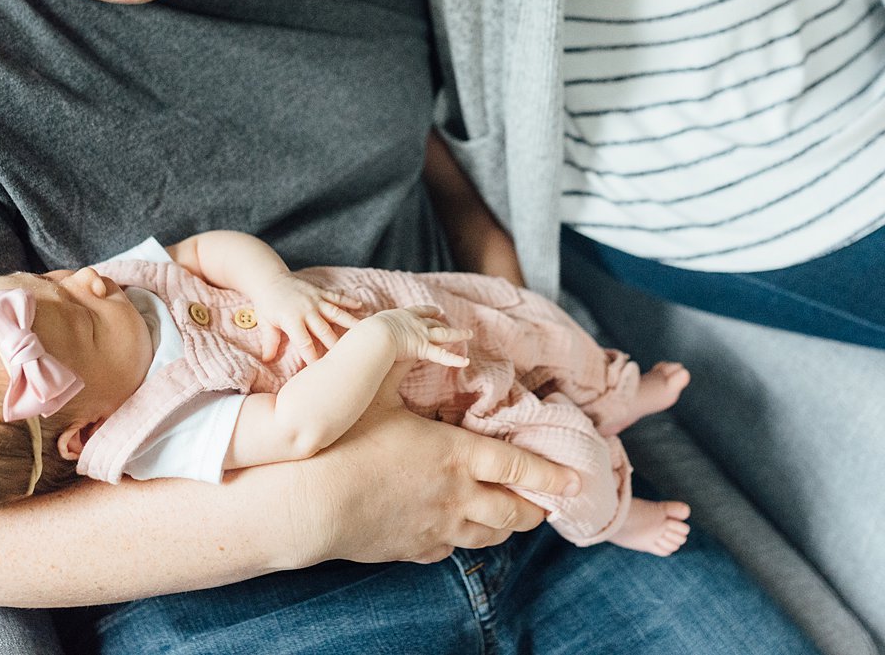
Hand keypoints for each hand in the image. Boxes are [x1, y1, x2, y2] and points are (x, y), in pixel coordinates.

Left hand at [250, 274, 363, 364]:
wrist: (268, 278)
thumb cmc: (267, 304)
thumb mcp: (265, 323)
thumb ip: (270, 342)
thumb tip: (268, 361)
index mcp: (292, 320)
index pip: (304, 343)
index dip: (312, 357)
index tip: (320, 370)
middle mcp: (306, 310)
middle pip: (324, 330)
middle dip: (335, 345)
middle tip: (348, 358)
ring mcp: (315, 300)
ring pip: (336, 313)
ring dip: (350, 323)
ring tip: (365, 331)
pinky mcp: (319, 292)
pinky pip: (336, 297)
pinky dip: (348, 301)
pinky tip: (360, 306)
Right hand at [273, 382, 579, 564]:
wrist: (308, 504)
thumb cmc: (343, 442)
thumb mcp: (376, 391)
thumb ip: (404, 362)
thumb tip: (417, 333)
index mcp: (455, 455)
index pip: (520, 468)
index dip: (552, 475)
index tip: (576, 481)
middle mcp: (455, 496)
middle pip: (513, 511)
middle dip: (535, 509)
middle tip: (546, 505)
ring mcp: (435, 529)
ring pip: (487, 537)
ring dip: (504, 528)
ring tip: (510, 519)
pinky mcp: (410, 550)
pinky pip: (447, 550)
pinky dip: (458, 541)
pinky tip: (452, 533)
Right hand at [364, 304, 471, 366]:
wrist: (373, 335)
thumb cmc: (365, 333)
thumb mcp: (366, 329)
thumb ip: (366, 334)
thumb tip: (357, 339)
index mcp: (400, 316)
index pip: (417, 311)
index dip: (428, 311)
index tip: (436, 310)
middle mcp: (413, 322)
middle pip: (432, 321)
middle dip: (441, 320)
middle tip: (447, 319)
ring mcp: (420, 334)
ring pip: (443, 334)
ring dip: (457, 333)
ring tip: (468, 334)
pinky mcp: (422, 348)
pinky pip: (441, 355)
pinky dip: (454, 359)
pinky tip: (466, 362)